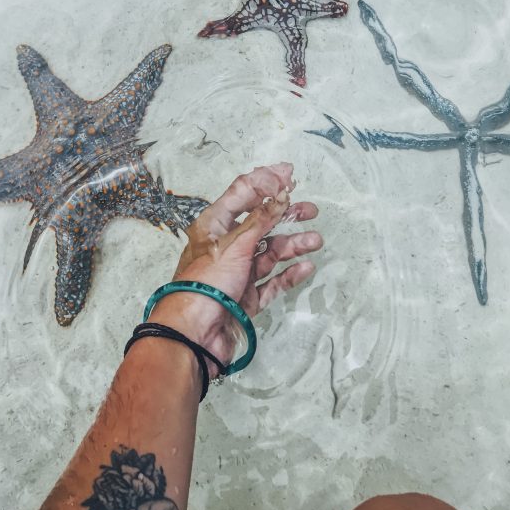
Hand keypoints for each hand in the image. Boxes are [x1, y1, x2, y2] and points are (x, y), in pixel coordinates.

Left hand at [149, 163, 321, 372]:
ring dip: (292, 245)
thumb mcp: (234, 244)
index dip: (266, 182)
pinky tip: (306, 266)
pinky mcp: (247, 297)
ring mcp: (238, 272)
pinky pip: (272, 281)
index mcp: (214, 225)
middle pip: (260, 224)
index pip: (242, 195)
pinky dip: (289, 273)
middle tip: (311, 210)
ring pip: (270, 253)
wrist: (194, 334)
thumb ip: (261, 219)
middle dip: (285, 215)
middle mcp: (226, 246)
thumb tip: (280, 193)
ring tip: (316, 241)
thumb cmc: (205, 282)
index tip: (290, 174)